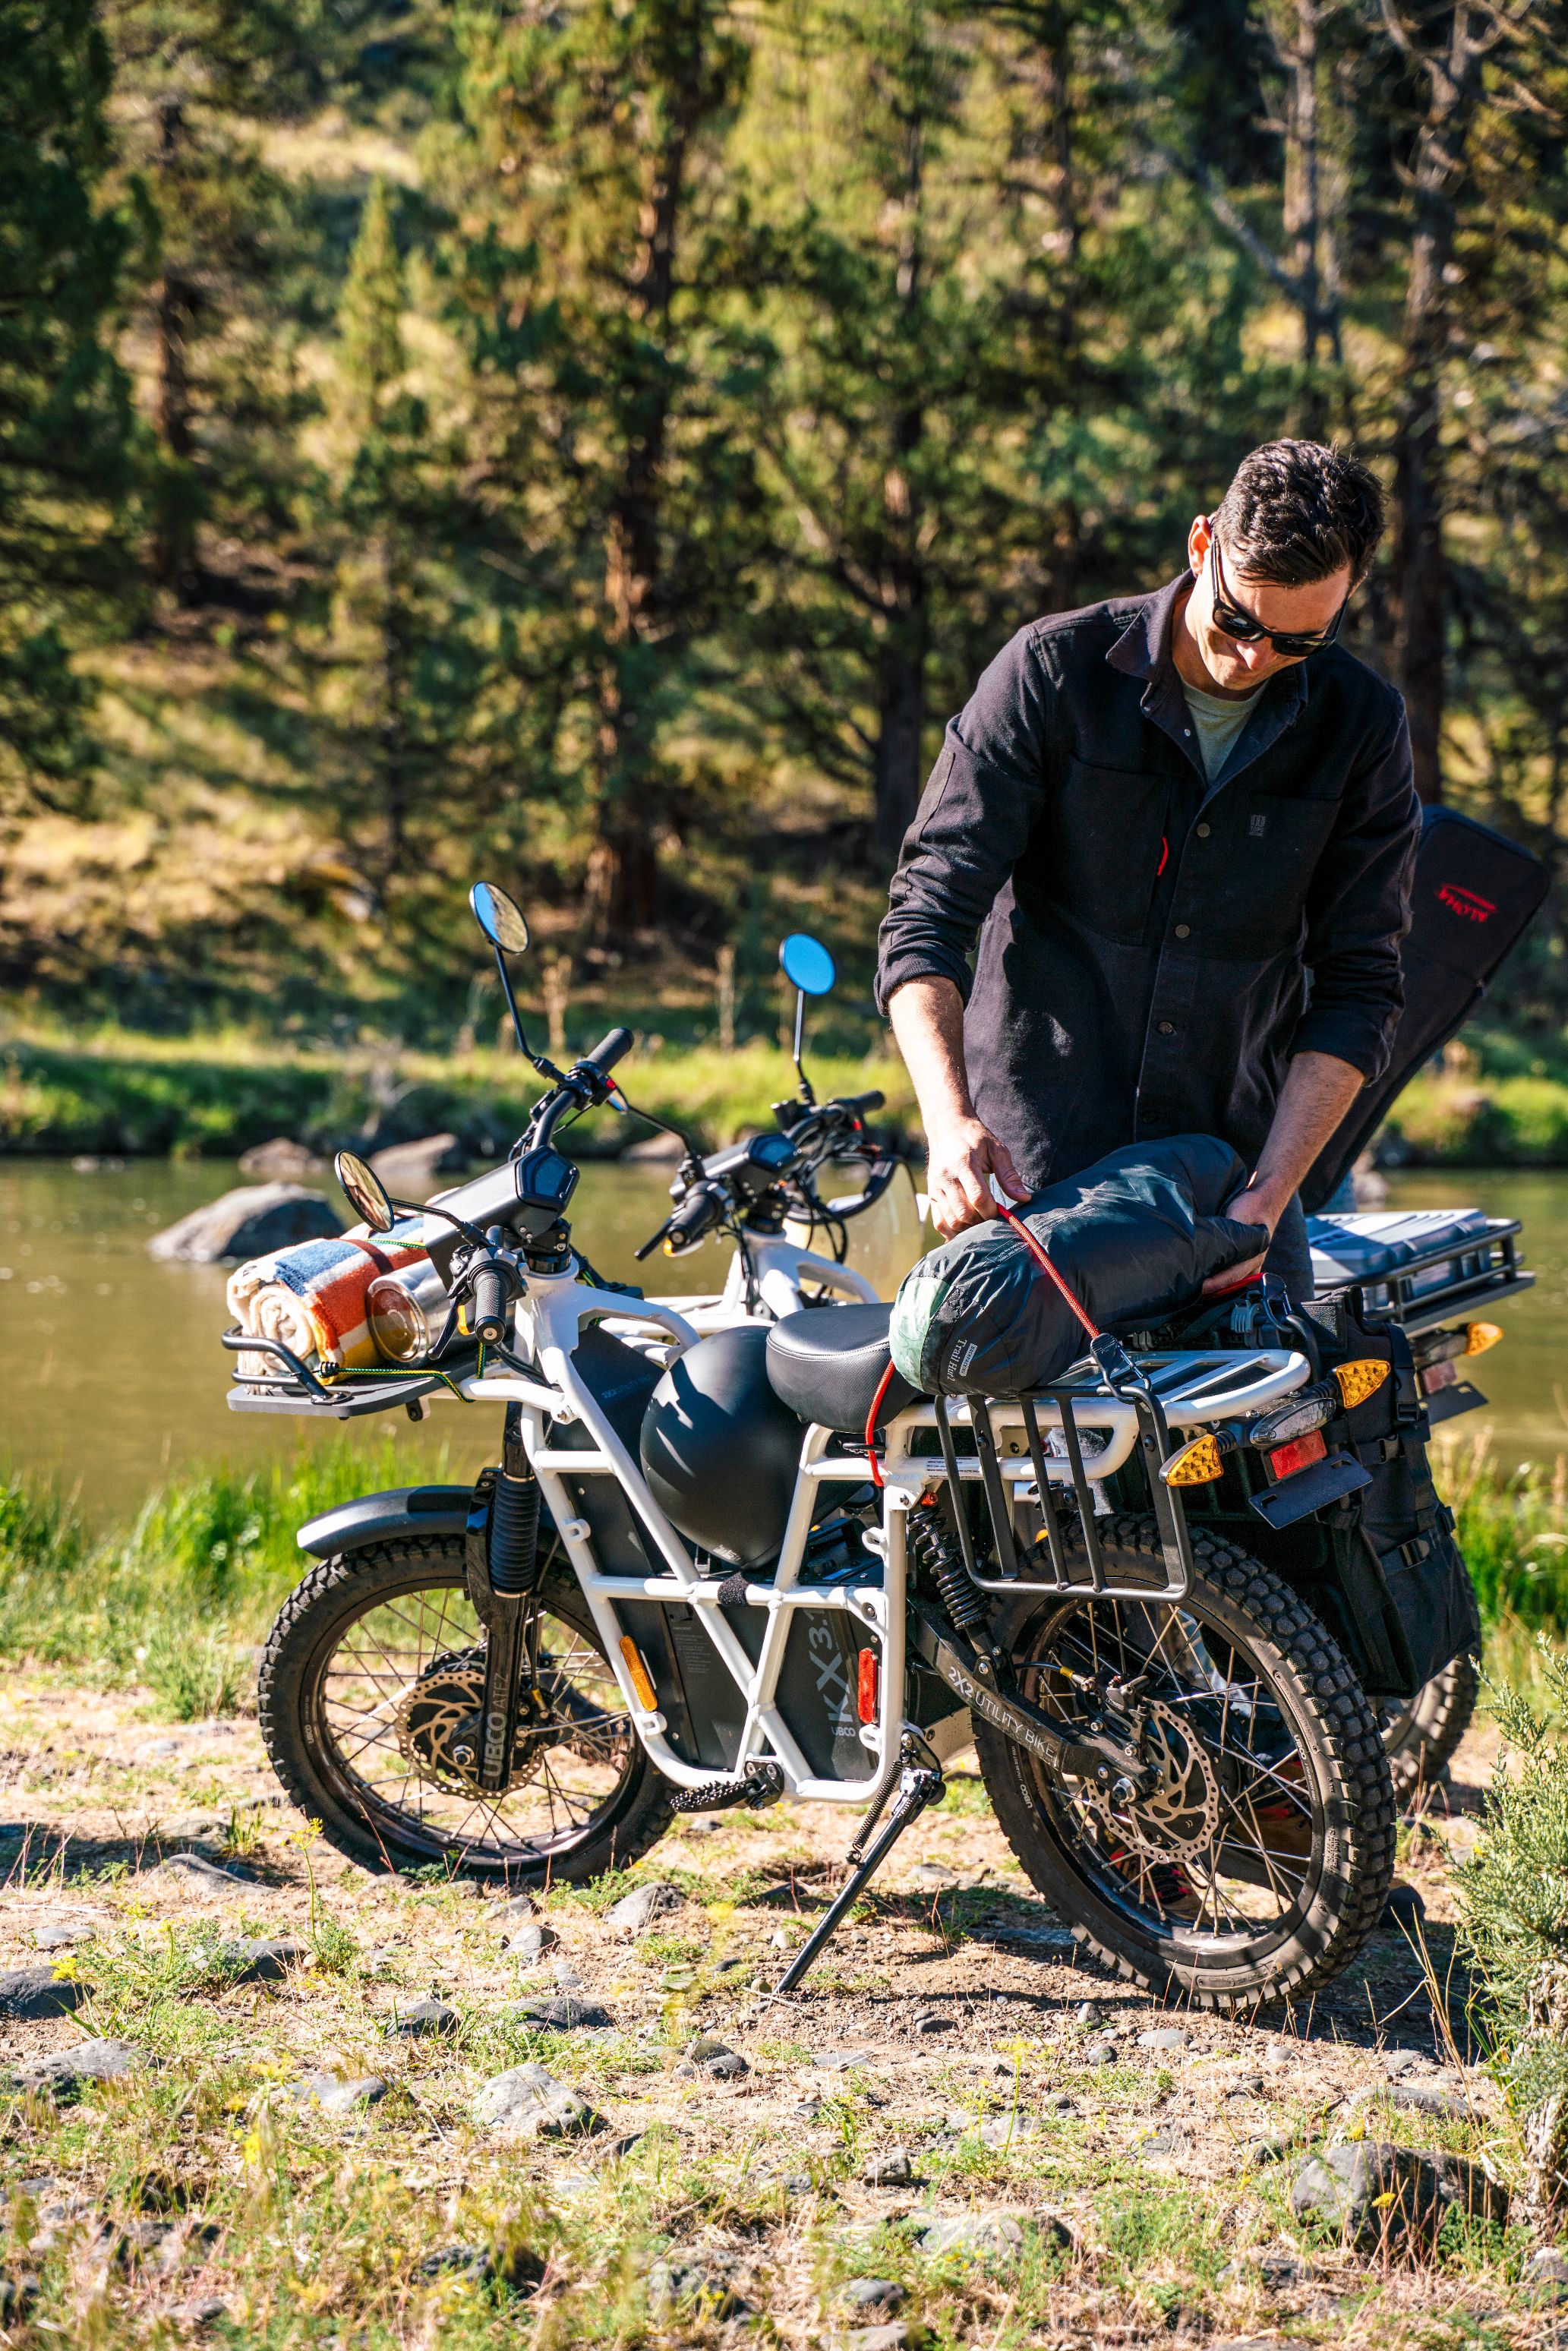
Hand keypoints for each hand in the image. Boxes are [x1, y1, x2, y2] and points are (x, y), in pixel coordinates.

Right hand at [925, 1117, 1028, 1238]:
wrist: (946, 1126)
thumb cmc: (975, 1137)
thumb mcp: (996, 1149)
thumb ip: (1009, 1175)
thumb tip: (1024, 1198)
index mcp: (963, 1164)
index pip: (978, 1197)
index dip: (993, 1210)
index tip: (1002, 1211)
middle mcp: (945, 1177)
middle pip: (964, 1213)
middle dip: (982, 1221)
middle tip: (993, 1217)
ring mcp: (935, 1187)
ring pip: (951, 1220)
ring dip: (969, 1227)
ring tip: (981, 1221)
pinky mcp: (930, 1194)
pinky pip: (939, 1222)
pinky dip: (953, 1230)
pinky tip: (967, 1227)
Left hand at [1201, 1178, 1286, 1296]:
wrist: (1266, 1199)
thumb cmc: (1251, 1206)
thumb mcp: (1239, 1215)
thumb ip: (1229, 1231)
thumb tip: (1214, 1244)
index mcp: (1254, 1254)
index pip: (1231, 1277)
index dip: (1213, 1285)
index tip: (1197, 1287)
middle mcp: (1254, 1264)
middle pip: (1230, 1285)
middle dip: (1211, 1290)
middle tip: (1189, 1293)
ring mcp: (1250, 1265)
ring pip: (1230, 1283)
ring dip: (1213, 1287)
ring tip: (1192, 1290)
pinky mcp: (1245, 1263)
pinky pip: (1231, 1276)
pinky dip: (1217, 1280)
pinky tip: (1202, 1281)